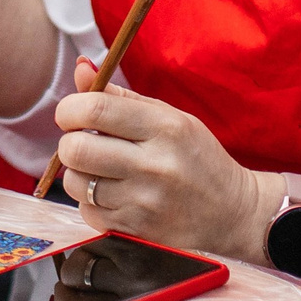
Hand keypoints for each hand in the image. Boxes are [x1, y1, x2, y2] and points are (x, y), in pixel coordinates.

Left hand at [54, 58, 275, 263]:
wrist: (231, 211)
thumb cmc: (195, 156)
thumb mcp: (168, 116)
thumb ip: (120, 96)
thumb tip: (81, 69)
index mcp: (164, 127)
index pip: (96, 109)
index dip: (70, 109)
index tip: (72, 113)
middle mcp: (154, 165)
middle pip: (77, 149)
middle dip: (69, 143)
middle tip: (81, 142)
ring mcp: (145, 202)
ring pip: (77, 184)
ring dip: (78, 174)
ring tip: (98, 169)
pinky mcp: (137, 231)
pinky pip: (88, 212)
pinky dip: (90, 201)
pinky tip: (111, 193)